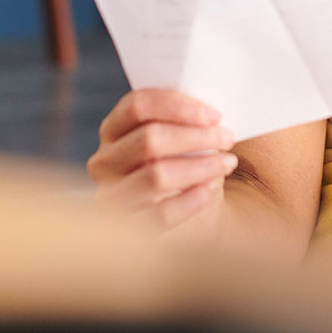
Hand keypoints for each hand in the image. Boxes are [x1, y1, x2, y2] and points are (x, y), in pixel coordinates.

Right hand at [87, 88, 237, 231]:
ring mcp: (110, 195)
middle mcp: (104, 161)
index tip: (215, 115)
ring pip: (156, 176)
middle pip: (149, 140)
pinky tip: (210, 190)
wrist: (184, 212)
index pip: (137, 105)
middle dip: (195, 137)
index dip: (178, 106)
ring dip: (200, 167)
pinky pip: (161, 213)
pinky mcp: (126, 227)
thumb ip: (187, 119)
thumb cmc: (184, 163)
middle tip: (227, 138)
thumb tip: (212, 113)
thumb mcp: (180, 137)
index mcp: (114, 128)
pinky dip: (191, 200)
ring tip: (227, 163)